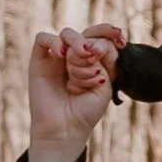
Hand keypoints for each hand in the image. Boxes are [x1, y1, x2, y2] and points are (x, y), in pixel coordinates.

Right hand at [27, 30, 112, 161]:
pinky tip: (63, 55)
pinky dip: (55, 42)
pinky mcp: (39, 61)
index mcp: (93, 61)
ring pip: (67, 34)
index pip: (100, 37)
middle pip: (86, 33)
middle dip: (95, 42)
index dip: (109, 33)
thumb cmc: (86, 110)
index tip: (122, 40)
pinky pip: (43, 39)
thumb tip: (94, 44)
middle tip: (96, 55)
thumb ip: (103, 61)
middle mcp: (75, 57)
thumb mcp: (104, 84)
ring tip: (83, 57)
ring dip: (78, 44)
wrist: (65, 128)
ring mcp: (57, 58)